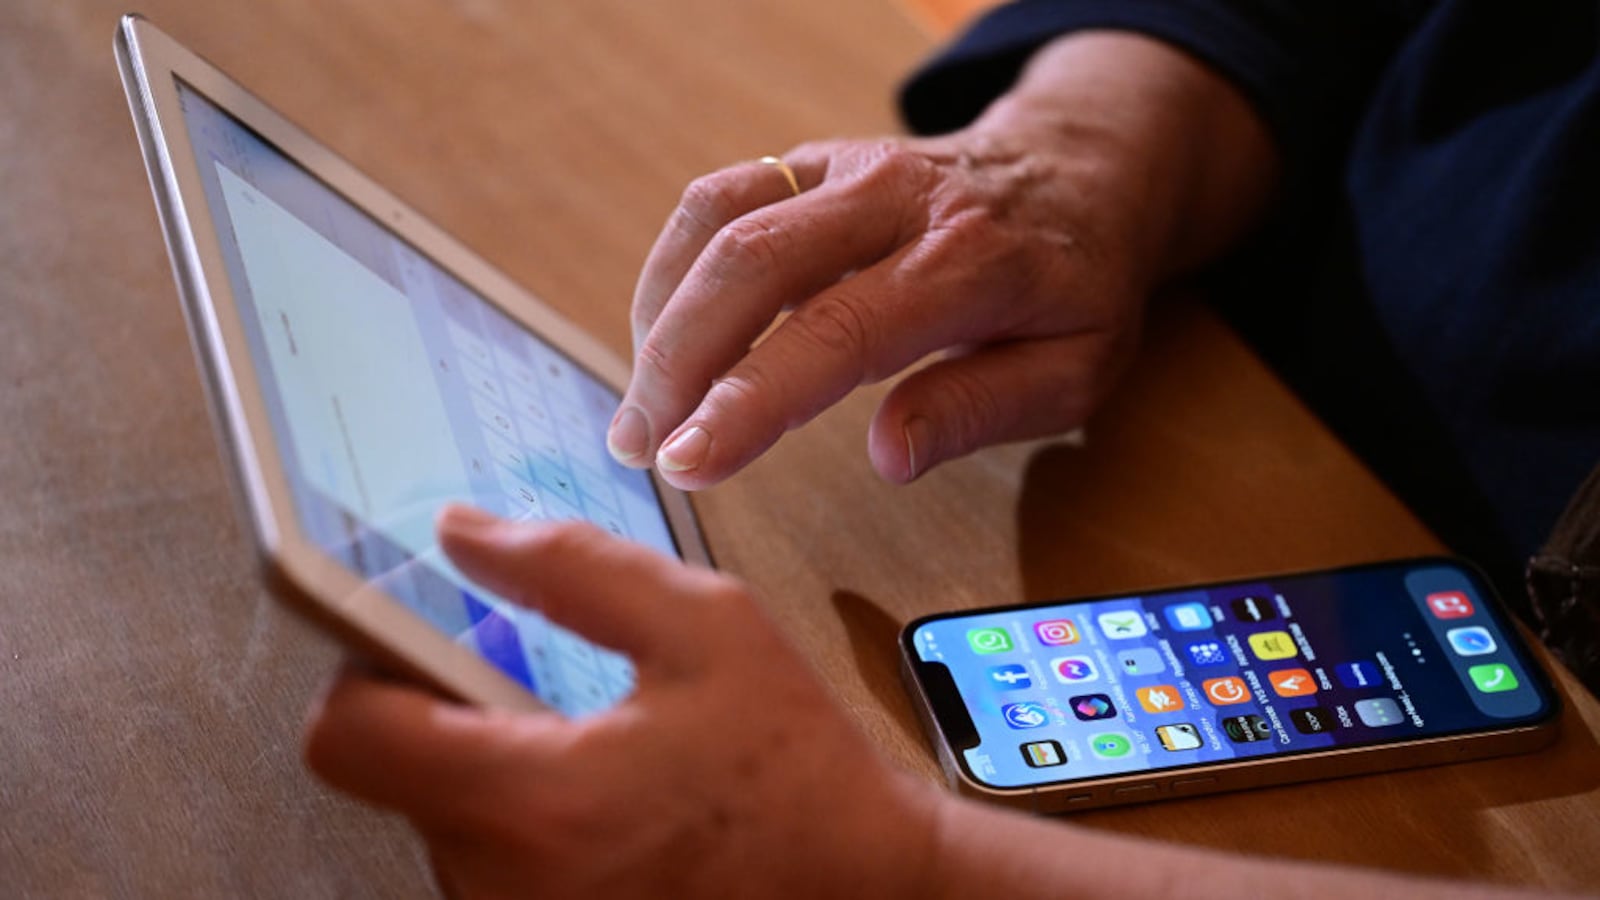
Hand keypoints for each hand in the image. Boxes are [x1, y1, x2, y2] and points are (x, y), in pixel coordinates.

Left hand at [303, 506, 939, 898]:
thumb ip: (573, 569)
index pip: (347, 737)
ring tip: (588, 743)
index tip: (411, 636)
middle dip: (450, 708)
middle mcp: (506, 884)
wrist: (861, 885)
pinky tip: (600, 792)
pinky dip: (521, 812)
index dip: (366, 667)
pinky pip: (486, 857)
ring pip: (439, 814)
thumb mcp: (704, 629)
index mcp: (535, 803)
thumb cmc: (797, 775)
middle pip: (393, 771)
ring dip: (490, 762)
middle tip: (534, 681)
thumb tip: (466, 536)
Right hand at [606, 32, 1275, 488]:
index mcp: (968, 261)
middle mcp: (896, 199)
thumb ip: (982, 408)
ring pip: (719, 220)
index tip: (687, 465)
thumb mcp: (1076, 370)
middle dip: (676, 363)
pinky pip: (719, 198)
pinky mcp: (815, 160)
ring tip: (641, 406)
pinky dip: (674, 269)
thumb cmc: (1080, 283)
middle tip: (640, 450)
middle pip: (750, 263)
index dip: (750, 401)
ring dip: (660, 316)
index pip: (837, 332)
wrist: (1084, 170)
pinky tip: (665, 338)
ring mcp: (847, 167)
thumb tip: (890, 454)